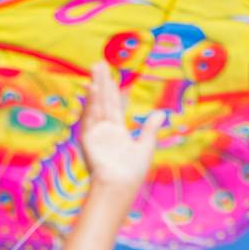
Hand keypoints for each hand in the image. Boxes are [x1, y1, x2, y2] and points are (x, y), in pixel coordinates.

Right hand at [79, 60, 164, 196]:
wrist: (119, 187)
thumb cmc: (132, 172)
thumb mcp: (146, 147)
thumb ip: (150, 129)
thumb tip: (160, 114)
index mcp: (118, 133)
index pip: (116, 107)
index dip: (116, 92)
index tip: (116, 78)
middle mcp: (105, 131)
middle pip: (104, 101)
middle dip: (103, 82)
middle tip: (99, 63)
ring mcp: (95, 133)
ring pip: (96, 104)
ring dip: (96, 86)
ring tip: (95, 68)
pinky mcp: (88, 138)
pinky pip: (89, 117)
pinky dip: (90, 103)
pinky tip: (93, 88)